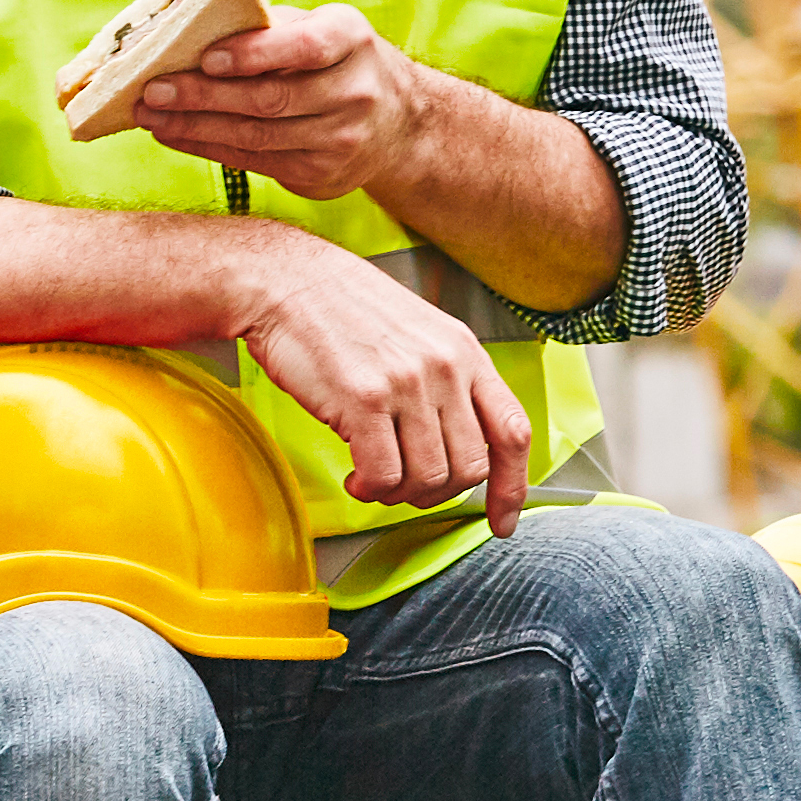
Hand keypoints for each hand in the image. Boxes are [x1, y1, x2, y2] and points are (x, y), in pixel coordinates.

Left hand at [137, 2, 444, 200]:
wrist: (399, 123)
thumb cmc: (338, 61)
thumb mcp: (320, 27)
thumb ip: (268, 25)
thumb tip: (192, 23)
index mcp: (351, 40)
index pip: (303, 47)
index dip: (254, 54)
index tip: (206, 56)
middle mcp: (354, 92)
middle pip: (270, 99)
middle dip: (204, 96)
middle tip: (154, 90)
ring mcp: (341, 140)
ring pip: (256, 137)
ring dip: (195, 128)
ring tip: (151, 116)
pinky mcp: (322, 176)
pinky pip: (255, 162)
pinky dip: (209, 148)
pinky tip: (176, 136)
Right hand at [231, 225, 528, 532]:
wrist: (287, 281)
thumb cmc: (343, 307)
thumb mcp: (418, 333)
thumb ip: (446, 382)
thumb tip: (456, 444)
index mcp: (464, 352)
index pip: (512, 431)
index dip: (512, 488)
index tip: (502, 520)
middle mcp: (445, 367)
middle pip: (470, 467)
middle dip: (436, 492)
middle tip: (405, 486)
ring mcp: (407, 383)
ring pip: (429, 478)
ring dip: (399, 492)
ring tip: (373, 477)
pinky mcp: (364, 399)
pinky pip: (384, 475)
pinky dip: (370, 489)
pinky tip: (355, 475)